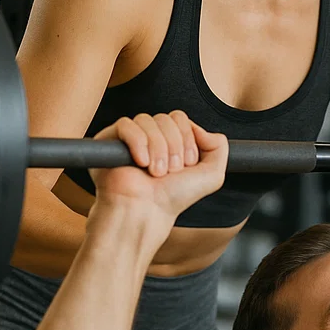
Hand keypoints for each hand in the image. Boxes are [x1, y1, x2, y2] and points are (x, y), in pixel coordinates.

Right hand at [90, 112, 227, 224]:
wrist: (147, 212)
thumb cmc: (174, 197)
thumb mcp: (212, 175)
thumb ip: (219, 147)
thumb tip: (201, 129)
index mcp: (170, 141)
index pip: (180, 118)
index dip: (187, 139)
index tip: (186, 165)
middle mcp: (151, 137)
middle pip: (167, 118)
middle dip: (174, 146)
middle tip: (170, 171)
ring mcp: (130, 138)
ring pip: (149, 120)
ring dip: (159, 149)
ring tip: (156, 172)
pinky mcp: (110, 140)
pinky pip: (127, 125)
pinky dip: (139, 143)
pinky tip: (141, 163)